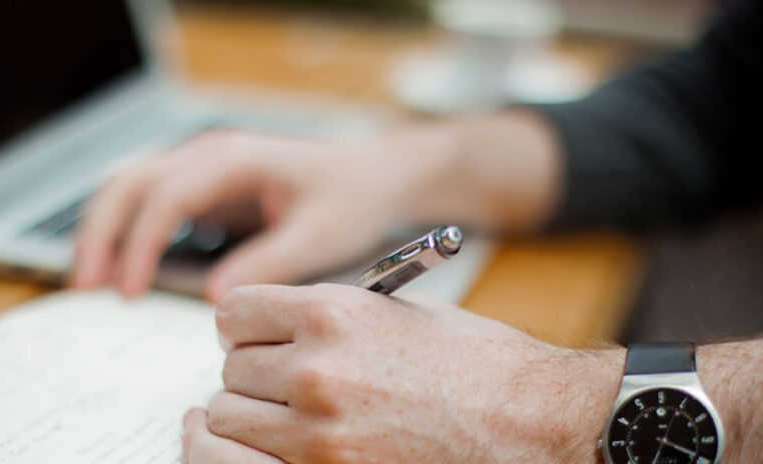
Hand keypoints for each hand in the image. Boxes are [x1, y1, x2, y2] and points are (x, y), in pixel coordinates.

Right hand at [70, 130, 438, 300]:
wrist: (373, 176)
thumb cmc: (351, 200)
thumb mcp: (319, 236)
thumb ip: (268, 264)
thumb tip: (215, 300)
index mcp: (234, 159)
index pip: (166, 195)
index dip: (139, 243)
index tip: (128, 291)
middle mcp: (209, 154)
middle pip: (130, 182)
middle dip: (99, 232)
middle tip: (85, 287)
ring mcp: (202, 166)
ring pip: (130, 185)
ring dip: (102, 229)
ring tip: (88, 281)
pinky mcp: (203, 186)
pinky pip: (148, 200)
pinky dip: (124, 230)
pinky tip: (118, 267)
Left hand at [189, 283, 623, 462]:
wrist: (533, 423)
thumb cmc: (477, 366)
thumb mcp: (397, 311)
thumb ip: (325, 314)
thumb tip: (273, 325)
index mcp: (332, 313)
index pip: (232, 312)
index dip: (245, 326)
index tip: (255, 337)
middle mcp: (316, 369)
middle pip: (230, 369)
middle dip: (253, 374)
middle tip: (282, 380)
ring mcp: (319, 432)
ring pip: (230, 420)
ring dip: (254, 417)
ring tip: (291, 415)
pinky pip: (249, 462)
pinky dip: (262, 453)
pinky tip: (291, 442)